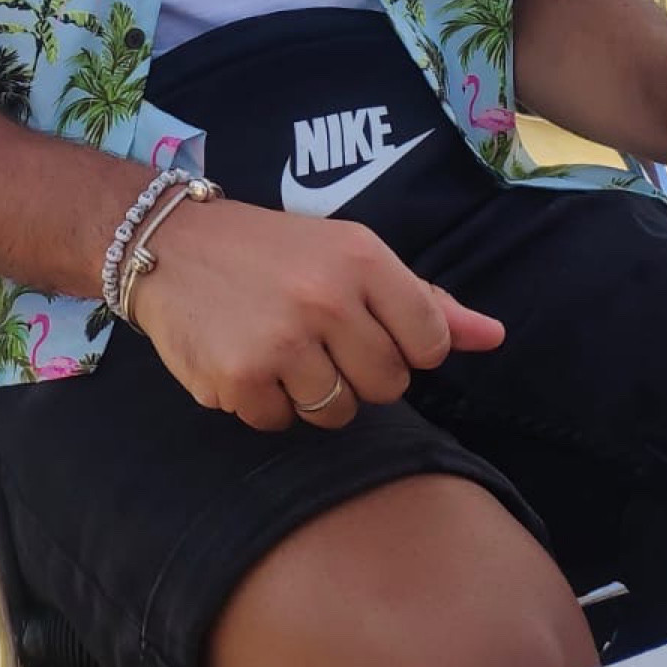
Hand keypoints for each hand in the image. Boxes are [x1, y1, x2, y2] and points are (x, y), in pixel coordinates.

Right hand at [132, 198, 504, 429]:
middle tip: (314, 336)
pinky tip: (244, 360)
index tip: (364, 326)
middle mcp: (327, 297)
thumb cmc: (272, 252)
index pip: (431, 343)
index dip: (402, 345)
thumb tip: (495, 337)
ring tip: (278, 348)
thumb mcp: (351, 255)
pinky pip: (279, 422)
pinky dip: (263, 403)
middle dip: (356, 372)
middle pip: (388, 386)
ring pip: (337, 413)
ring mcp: (282, 340)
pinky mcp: (240, 377)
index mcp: (363, 258)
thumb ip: (425, 301)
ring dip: (310, 393)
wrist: (170, 243)